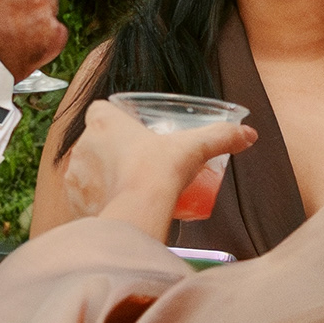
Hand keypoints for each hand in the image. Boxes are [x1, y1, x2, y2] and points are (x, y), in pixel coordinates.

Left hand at [55, 98, 255, 228]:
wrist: (138, 212)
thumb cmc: (159, 172)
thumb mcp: (193, 148)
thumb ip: (221, 137)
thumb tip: (249, 134)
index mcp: (103, 121)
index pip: (100, 110)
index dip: (114, 119)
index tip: (131, 131)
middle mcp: (82, 145)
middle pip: (94, 142)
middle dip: (110, 152)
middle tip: (136, 166)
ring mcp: (74, 175)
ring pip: (86, 171)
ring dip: (100, 178)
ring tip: (126, 190)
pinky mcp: (74, 203)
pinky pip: (81, 199)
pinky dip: (95, 204)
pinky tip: (114, 210)